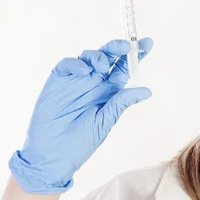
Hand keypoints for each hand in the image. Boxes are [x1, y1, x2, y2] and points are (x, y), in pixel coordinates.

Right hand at [8, 38, 152, 193]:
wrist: (52, 156)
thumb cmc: (79, 143)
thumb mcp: (104, 122)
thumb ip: (121, 103)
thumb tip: (146, 91)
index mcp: (108, 92)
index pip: (124, 69)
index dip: (136, 55)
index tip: (148, 44)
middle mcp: (94, 83)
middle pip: (109, 58)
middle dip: (120, 48)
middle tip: (128, 45)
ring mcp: (76, 80)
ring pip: (90, 57)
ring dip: (99, 56)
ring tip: (103, 66)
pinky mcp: (58, 81)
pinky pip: (68, 64)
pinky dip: (76, 64)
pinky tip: (84, 71)